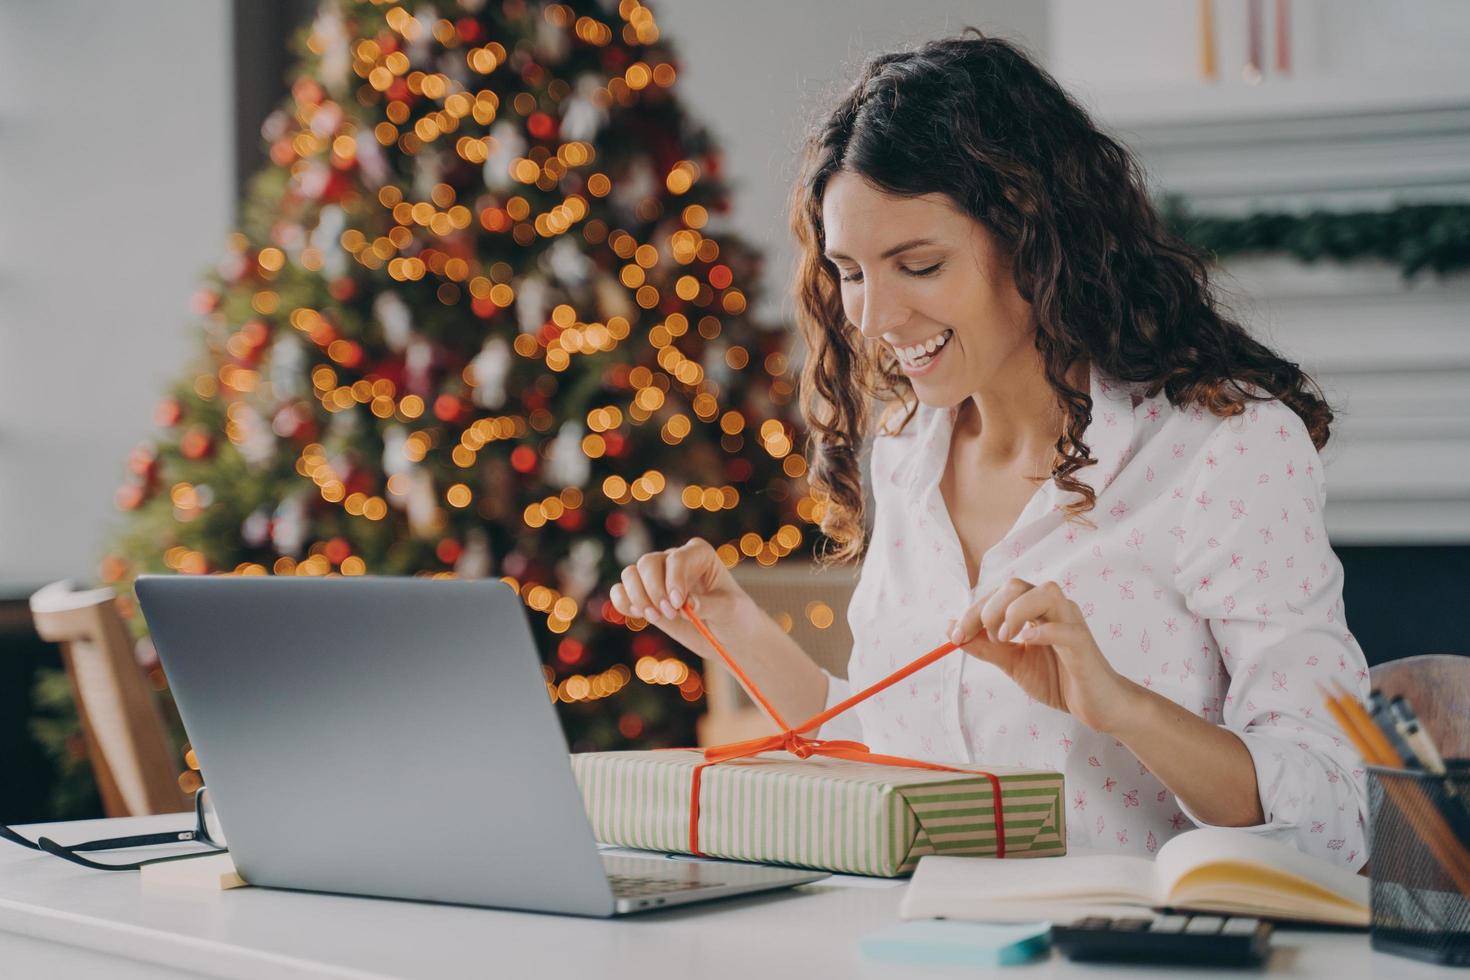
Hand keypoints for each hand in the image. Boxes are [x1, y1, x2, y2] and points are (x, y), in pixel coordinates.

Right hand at [608, 537, 747, 651]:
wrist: (727, 636)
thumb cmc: (735, 617)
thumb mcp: (730, 610)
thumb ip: (710, 605)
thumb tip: (686, 604)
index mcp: (699, 554)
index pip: (676, 558)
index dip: (673, 580)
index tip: (678, 605)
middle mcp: (675, 561)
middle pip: (648, 562)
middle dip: (654, 590)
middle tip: (669, 614)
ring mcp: (658, 578)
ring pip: (631, 574)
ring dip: (637, 597)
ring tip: (654, 617)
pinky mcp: (646, 597)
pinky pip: (621, 591)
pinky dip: (622, 602)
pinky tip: (637, 615)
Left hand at [947, 578, 1140, 735]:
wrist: (1096, 706)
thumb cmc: (1058, 680)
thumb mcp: (1013, 663)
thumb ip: (985, 647)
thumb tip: (952, 631)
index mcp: (1035, 610)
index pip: (999, 594)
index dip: (972, 611)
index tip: (954, 635)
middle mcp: (1054, 609)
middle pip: (1017, 586)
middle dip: (990, 608)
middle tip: (982, 637)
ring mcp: (1071, 622)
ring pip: (1046, 592)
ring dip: (1016, 611)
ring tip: (1005, 638)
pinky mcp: (1084, 643)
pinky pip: (1065, 627)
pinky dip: (1042, 631)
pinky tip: (1027, 643)